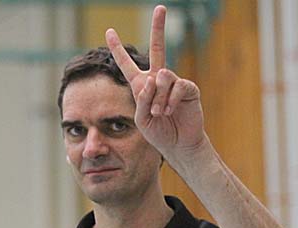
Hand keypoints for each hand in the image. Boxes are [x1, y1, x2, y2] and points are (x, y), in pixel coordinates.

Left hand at [105, 5, 207, 160]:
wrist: (178, 145)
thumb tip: (154, 79)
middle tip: (161, 8)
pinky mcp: (188, 89)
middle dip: (159, 27)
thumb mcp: (142, 119)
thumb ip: (142, 100)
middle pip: (158, 48)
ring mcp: (174, 83)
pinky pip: (177, 86)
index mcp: (141, 86)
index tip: (109, 31)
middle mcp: (158, 79)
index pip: (127, 64)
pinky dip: (171, 100)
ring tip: (160, 112)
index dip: (117, 49)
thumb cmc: (158, 133)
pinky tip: (170, 111)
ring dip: (159, 97)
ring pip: (163, 76)